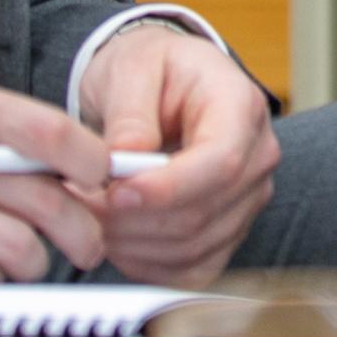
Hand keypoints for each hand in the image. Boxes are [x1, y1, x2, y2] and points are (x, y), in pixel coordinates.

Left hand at [78, 22, 280, 285]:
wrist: (161, 86)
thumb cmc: (151, 69)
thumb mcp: (133, 66)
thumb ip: (129, 110)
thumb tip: (126, 156)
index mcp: (241, 106)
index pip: (222, 162)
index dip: (168, 189)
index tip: (115, 193)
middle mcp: (256, 157)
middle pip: (204, 213)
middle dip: (134, 218)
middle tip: (80, 201)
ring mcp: (247, 199)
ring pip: (194, 248)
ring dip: (132, 243)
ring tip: (91, 213)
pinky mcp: (227, 231)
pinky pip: (191, 270)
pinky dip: (146, 264)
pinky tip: (117, 236)